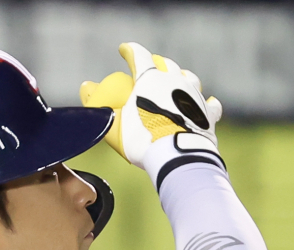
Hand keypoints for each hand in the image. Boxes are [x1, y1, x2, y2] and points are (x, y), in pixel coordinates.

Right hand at [80, 42, 222, 174]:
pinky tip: (205, 103)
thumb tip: (85, 87)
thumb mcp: (113, 124)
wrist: (176, 156)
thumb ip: (98, 104)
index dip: (129, 51)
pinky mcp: (207, 112)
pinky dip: (204, 102)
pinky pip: (208, 103)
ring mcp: (194, 94)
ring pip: (189, 78)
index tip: (123, 49)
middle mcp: (175, 80)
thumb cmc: (141, 140)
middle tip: (149, 67)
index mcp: (151, 79)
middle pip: (166, 64)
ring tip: (175, 82)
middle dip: (156, 62)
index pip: (139, 56)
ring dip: (180, 77)